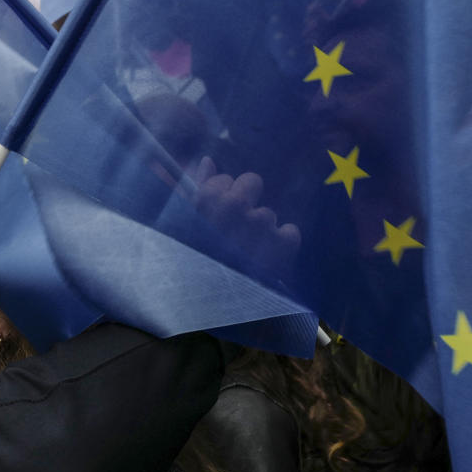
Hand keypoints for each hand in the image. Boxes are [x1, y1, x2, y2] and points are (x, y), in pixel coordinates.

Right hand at [189, 158, 301, 275]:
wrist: (208, 311)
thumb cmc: (189, 266)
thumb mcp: (182, 227)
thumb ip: (192, 190)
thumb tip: (207, 160)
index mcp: (206, 200)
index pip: (223, 181)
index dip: (221, 198)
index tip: (216, 220)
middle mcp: (235, 206)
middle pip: (251, 184)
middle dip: (246, 204)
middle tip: (236, 233)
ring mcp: (261, 223)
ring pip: (267, 214)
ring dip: (261, 232)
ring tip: (247, 257)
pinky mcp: (283, 243)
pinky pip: (289, 232)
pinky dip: (281, 247)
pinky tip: (265, 263)